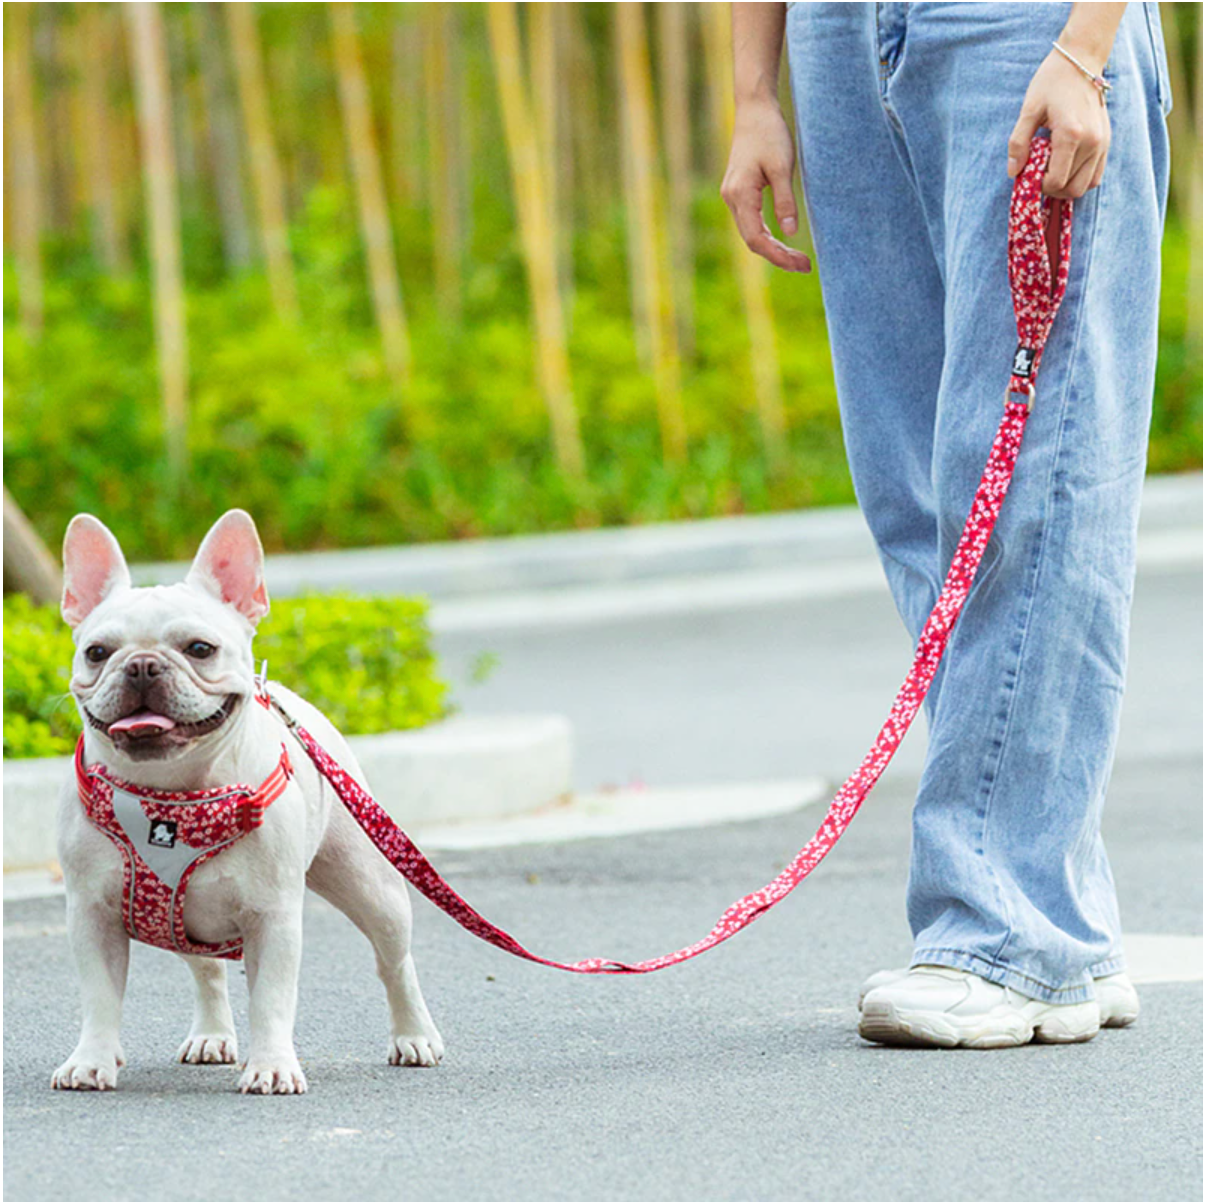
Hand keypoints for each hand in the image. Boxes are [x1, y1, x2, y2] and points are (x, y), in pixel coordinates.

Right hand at [721, 98, 810, 272]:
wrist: (754, 108)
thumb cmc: (769, 132)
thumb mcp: (782, 166)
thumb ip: (785, 201)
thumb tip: (791, 233)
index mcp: (740, 194)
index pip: (756, 238)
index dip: (778, 255)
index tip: (800, 263)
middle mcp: (732, 199)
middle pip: (752, 241)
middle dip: (778, 256)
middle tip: (805, 266)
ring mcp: (733, 197)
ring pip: (751, 234)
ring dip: (773, 249)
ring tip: (798, 259)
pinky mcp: (739, 193)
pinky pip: (751, 223)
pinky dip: (767, 236)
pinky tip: (783, 241)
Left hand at [1008, 45, 1111, 197]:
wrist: (1081, 60)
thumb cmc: (1051, 82)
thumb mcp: (1029, 110)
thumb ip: (1018, 142)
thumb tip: (1014, 173)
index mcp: (1071, 135)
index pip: (1056, 181)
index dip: (1039, 185)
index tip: (1030, 172)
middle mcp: (1092, 142)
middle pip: (1072, 189)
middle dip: (1052, 189)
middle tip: (1039, 175)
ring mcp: (1103, 143)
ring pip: (1085, 186)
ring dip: (1066, 186)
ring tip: (1052, 170)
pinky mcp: (1107, 142)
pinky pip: (1096, 175)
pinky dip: (1079, 178)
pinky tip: (1065, 167)